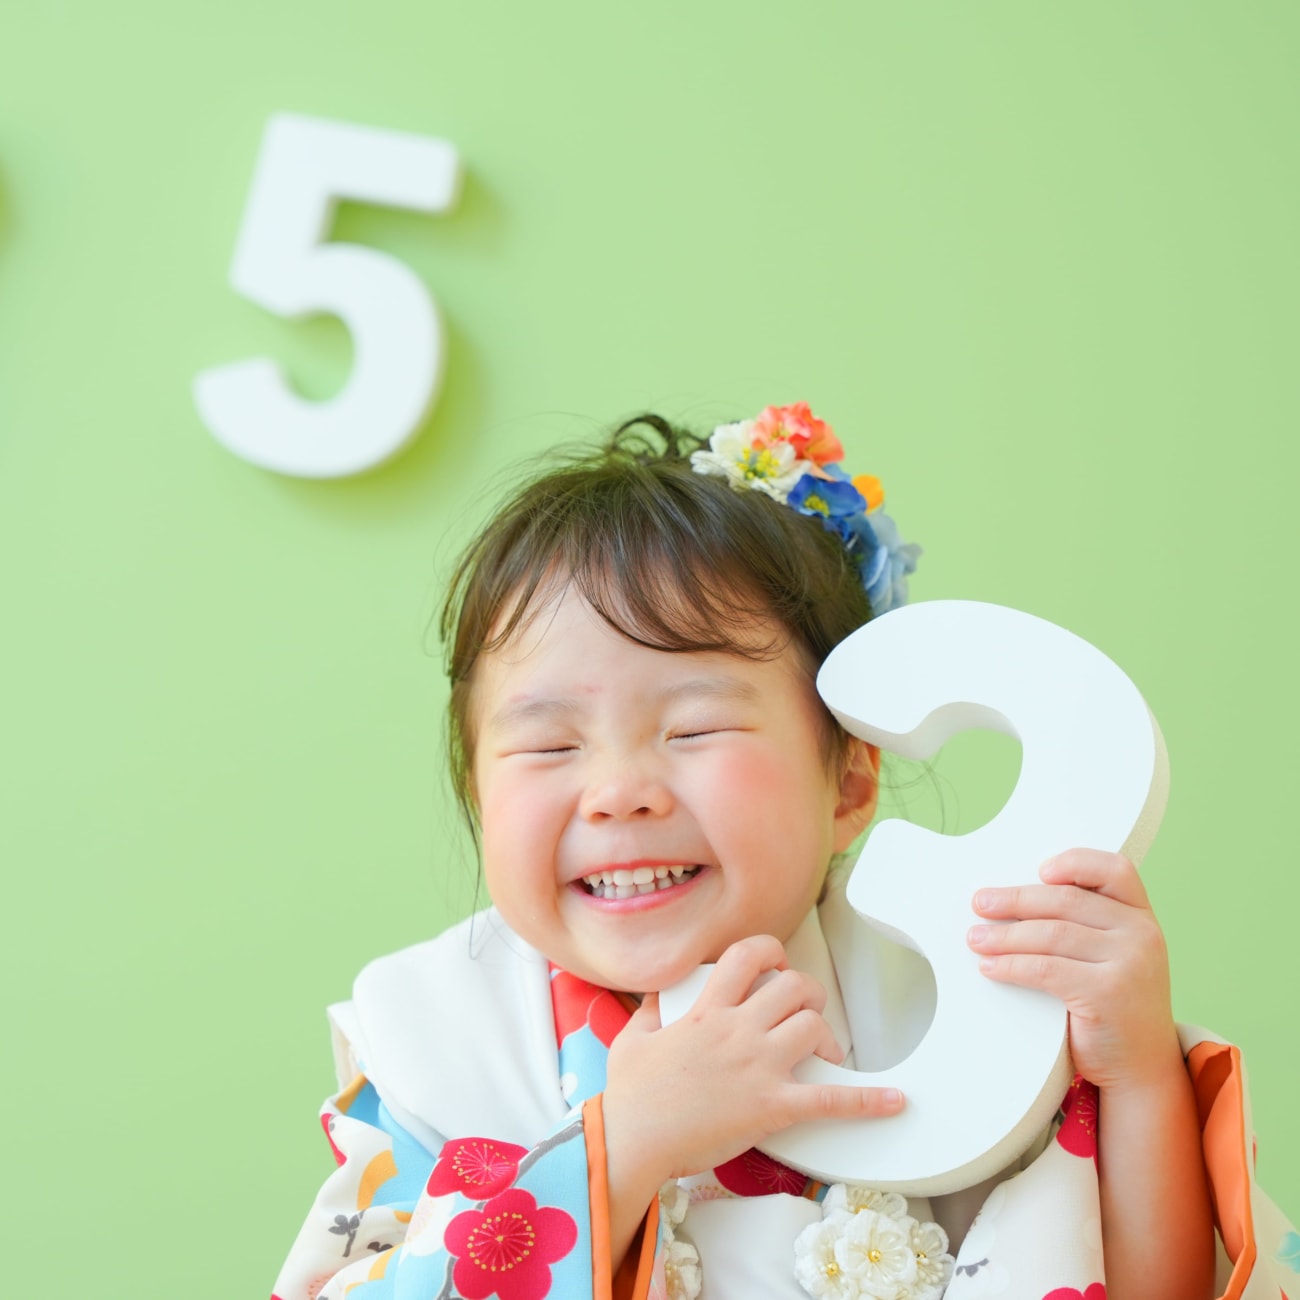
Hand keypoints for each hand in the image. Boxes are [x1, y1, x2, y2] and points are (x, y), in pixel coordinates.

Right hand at [602, 934, 904, 1194]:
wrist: (633, 1139)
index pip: (747, 956)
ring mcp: (758, 1066)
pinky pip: (829, 1099)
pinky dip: (866, 1101)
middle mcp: (738, 1029)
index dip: (769, 951)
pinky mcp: (772, 1105)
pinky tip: (894, 1101)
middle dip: (806, 993)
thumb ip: (652, 1011)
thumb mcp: (633, 1039)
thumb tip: (661, 996)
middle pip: (794, 987)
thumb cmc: (631, 1095)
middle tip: (803, 1011)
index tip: (774, 962)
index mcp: (706, 1010)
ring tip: (823, 1050)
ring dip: (825, 1035)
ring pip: (813, 1026)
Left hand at [965, 849, 1181, 1091]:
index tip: (1037, 870)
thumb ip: (1084, 926)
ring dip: (1004, 935)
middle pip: (1066, 900)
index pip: (1114, 870)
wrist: (1141, 1066)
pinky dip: (1011, 965)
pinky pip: (1046, 969)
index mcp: (1141, 915)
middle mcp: (1142, 934)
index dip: (1074, 863)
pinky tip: (990, 967)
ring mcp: (1130, 963)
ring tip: (975, 938)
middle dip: (1015, 900)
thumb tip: (1009, 901)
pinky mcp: (1109, 993)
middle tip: (980, 903)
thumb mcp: (1111, 955)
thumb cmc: (1113, 1003)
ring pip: (1051, 934)